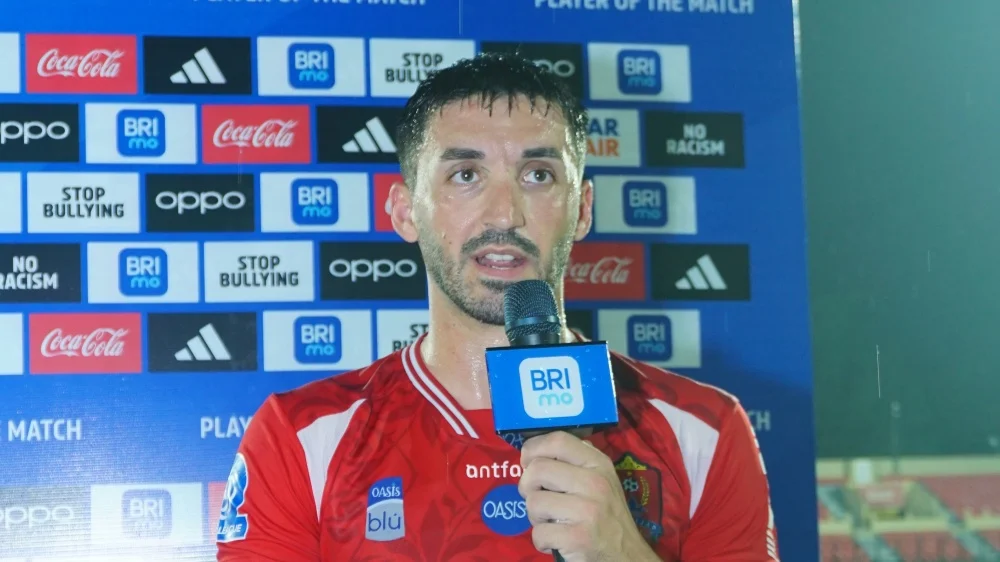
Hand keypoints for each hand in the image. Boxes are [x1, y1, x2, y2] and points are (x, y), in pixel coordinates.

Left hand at [518, 431, 658, 561]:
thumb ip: (578, 460)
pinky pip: (539, 533)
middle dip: (527, 486)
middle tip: (537, 498)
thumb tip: (540, 449)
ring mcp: (587, 510)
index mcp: (598, 464)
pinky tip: (555, 540)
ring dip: (534, 516)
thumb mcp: (603, 479)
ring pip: (534, 502)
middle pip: (537, 470)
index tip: (527, 463)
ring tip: (550, 521)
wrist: (628, 554)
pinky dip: (541, 540)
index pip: (558, 440)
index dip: (533, 448)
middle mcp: (595, 482)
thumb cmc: (608, 515)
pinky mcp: (579, 538)